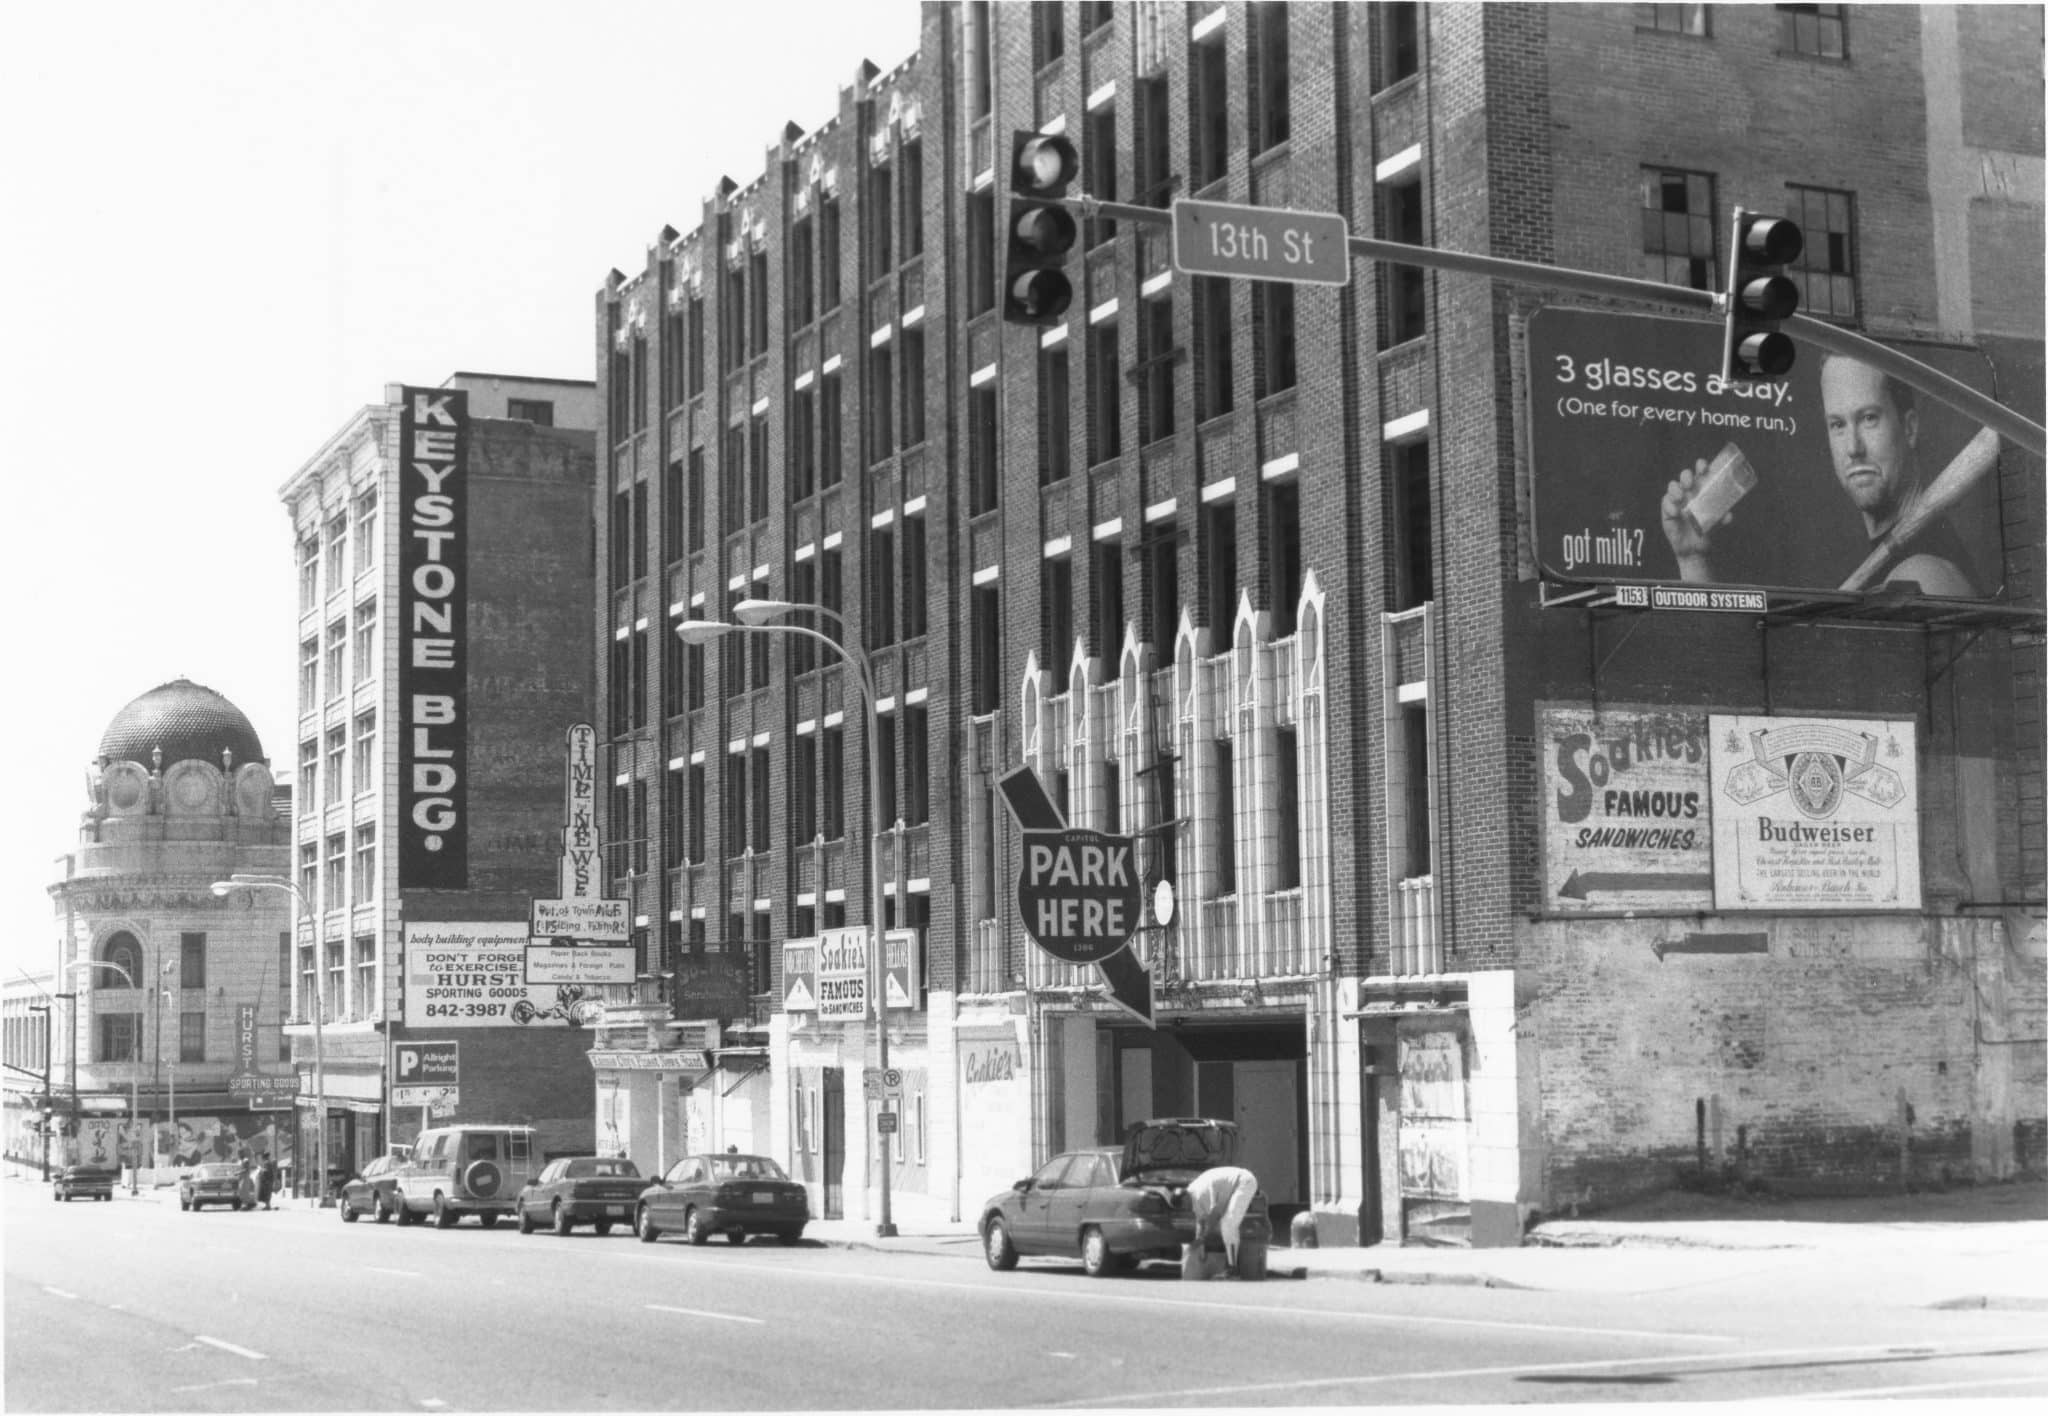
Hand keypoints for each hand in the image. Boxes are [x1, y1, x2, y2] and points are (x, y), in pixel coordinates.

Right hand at [1660, 458, 1718, 581]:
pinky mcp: (1666, 510)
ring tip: (1681, 497)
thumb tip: (1728, 515)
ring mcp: (1676, 500)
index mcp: (1701, 490)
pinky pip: (1665, 503)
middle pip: (1684, 475)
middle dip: (1686, 476)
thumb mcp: (1717, 523)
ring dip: (1676, 489)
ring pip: (1672, 486)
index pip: (1700, 473)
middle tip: (1690, 484)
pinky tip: (1676, 512)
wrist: (1694, 549)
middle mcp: (1688, 492)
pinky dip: (1670, 506)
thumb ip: (1722, 518)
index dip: (1701, 466)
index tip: (1704, 468)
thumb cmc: (1705, 531)